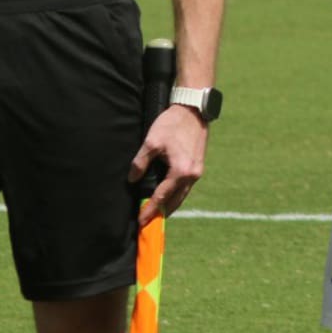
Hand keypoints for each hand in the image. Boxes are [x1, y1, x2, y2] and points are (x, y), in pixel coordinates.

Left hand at [129, 105, 208, 225]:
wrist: (193, 110)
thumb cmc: (172, 124)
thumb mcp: (151, 142)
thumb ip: (140, 162)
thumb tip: (132, 179)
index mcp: (180, 171)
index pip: (161, 197)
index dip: (150, 210)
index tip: (141, 221)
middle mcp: (192, 175)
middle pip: (175, 201)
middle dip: (162, 212)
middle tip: (149, 222)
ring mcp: (198, 171)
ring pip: (183, 195)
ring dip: (170, 205)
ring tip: (157, 212)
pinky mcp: (199, 166)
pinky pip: (187, 187)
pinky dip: (177, 194)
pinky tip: (169, 195)